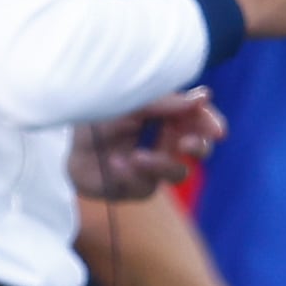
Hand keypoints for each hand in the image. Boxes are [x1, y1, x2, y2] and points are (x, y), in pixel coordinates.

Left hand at [72, 92, 222, 200]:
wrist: (68, 146)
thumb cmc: (98, 119)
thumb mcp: (131, 105)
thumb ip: (166, 103)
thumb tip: (204, 96)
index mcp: (168, 117)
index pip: (199, 119)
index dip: (210, 123)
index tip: (217, 129)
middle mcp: (167, 143)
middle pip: (200, 149)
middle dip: (198, 146)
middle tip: (188, 144)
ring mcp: (155, 169)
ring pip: (178, 173)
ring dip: (159, 164)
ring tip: (136, 156)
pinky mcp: (140, 189)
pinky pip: (146, 186)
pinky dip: (129, 173)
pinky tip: (114, 163)